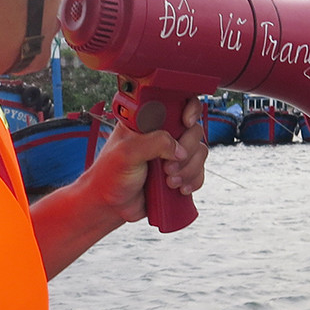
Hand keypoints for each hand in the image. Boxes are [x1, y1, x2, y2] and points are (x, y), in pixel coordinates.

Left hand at [84, 98, 208, 223]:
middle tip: (167, 167)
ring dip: (189, 169)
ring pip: (199, 152)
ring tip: (169, 181)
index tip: (186, 123)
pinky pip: (199, 171)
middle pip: (194, 130)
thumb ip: (153, 143)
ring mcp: (172, 153)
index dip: (189, 110)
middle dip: (186, 151)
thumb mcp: (127, 153)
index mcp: (147, 120)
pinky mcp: (179, 172)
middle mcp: (162, 134)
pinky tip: (180, 188)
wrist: (111, 206)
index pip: (177, 103)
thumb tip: (178, 148)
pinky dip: (194, 180)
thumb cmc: (110, 175)